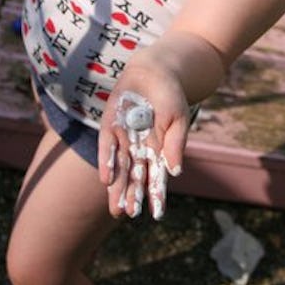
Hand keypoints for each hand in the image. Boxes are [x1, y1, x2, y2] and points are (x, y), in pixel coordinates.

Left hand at [98, 74, 188, 219]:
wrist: (154, 70)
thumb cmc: (170, 96)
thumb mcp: (178, 119)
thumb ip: (175, 144)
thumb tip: (175, 172)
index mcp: (159, 148)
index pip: (156, 176)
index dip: (156, 194)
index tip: (157, 214)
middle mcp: (139, 147)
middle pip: (135, 176)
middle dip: (132, 195)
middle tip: (128, 214)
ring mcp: (123, 137)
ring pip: (120, 167)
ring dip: (118, 187)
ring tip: (116, 209)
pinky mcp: (110, 125)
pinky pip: (106, 146)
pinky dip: (107, 162)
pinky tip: (106, 179)